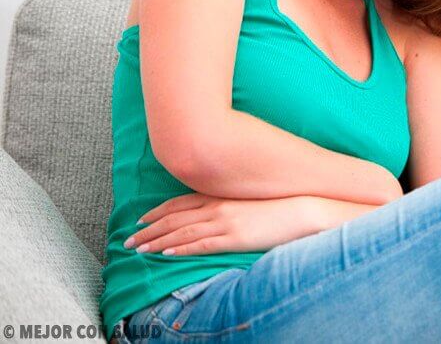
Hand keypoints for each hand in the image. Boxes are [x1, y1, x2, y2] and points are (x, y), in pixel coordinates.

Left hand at [124, 193, 330, 255]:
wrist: (302, 209)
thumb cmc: (279, 204)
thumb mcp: (249, 198)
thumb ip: (229, 202)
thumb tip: (216, 209)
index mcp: (221, 196)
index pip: (180, 203)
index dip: (158, 211)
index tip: (142, 218)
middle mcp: (218, 206)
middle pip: (175, 218)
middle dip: (149, 229)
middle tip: (128, 239)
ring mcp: (225, 222)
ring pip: (182, 232)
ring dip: (158, 241)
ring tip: (139, 249)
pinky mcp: (234, 237)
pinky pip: (202, 244)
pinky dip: (181, 248)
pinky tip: (166, 254)